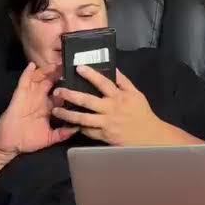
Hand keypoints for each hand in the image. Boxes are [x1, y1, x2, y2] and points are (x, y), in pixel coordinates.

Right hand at [0, 62, 76, 161]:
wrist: (9, 145)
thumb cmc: (28, 141)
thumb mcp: (49, 137)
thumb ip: (63, 133)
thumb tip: (78, 128)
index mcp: (48, 108)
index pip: (61, 94)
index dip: (69, 86)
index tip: (79, 79)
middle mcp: (40, 99)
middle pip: (51, 82)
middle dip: (59, 74)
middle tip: (68, 65)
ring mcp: (29, 96)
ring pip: (39, 79)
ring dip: (46, 70)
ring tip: (55, 63)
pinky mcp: (19, 96)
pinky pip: (23, 82)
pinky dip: (27, 73)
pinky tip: (32, 65)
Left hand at [51, 67, 166, 145]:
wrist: (149, 137)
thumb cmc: (142, 114)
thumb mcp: (136, 94)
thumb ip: (124, 82)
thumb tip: (114, 68)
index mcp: (119, 97)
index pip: (103, 82)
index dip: (90, 74)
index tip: (78, 67)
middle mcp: (110, 109)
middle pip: (87, 100)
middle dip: (70, 95)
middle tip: (58, 91)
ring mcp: (106, 124)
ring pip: (83, 118)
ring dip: (67, 114)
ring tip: (55, 110)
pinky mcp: (104, 136)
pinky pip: (88, 131)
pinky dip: (78, 127)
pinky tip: (68, 124)